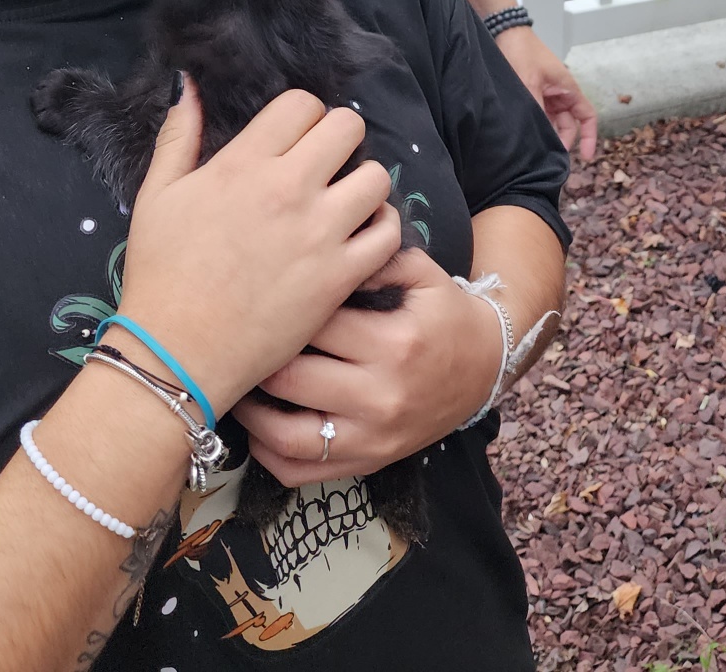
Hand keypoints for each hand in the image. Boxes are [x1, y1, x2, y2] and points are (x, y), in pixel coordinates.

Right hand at [117, 79, 402, 414]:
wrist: (175, 353)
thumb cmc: (161, 273)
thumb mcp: (157, 195)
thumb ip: (178, 134)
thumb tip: (188, 82)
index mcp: (244, 163)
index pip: (302, 104)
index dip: (302, 115)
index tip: (295, 138)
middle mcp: (289, 189)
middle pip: (348, 126)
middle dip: (339, 138)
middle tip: (325, 164)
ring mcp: (319, 232)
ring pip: (377, 176)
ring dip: (364, 183)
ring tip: (345, 200)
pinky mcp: (340, 275)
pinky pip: (388, 232)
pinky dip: (380, 229)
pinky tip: (359, 236)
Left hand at [234, 247, 504, 485]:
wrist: (484, 367)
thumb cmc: (444, 315)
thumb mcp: (423, 273)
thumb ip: (376, 258)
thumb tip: (324, 252)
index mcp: (394, 342)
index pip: (317, 323)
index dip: (286, 305)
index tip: (268, 294)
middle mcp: (381, 396)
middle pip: (291, 377)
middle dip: (260, 354)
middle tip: (242, 334)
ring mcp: (372, 438)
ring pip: (286, 435)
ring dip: (251, 410)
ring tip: (241, 379)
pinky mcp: (365, 464)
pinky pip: (298, 472)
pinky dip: (266, 452)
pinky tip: (258, 423)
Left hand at [495, 25, 598, 160]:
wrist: (504, 33)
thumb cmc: (522, 52)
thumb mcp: (529, 84)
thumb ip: (536, 111)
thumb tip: (540, 138)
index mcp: (568, 88)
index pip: (587, 117)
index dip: (590, 137)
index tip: (587, 157)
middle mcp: (560, 94)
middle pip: (568, 125)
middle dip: (562, 141)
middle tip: (550, 158)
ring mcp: (546, 95)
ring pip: (552, 122)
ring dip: (547, 135)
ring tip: (536, 151)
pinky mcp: (532, 94)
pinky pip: (539, 116)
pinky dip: (535, 126)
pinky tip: (526, 137)